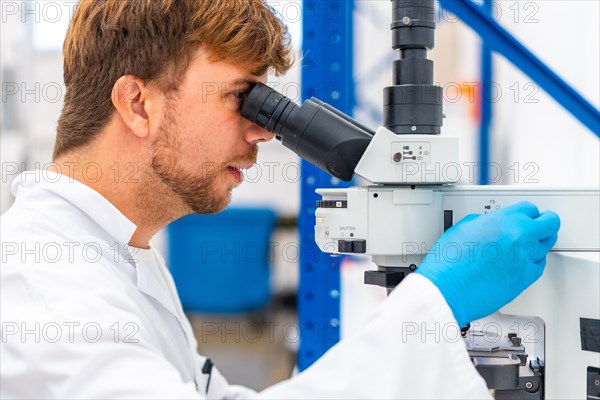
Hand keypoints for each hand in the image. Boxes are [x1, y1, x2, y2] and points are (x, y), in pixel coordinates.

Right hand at [415, 201, 560, 326]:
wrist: (446, 288)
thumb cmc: (448, 263)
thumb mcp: (461, 228)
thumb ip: (483, 222)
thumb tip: (490, 224)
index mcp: (500, 220)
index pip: (529, 209)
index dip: (528, 213)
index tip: (528, 216)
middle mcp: (517, 236)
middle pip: (549, 224)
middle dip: (546, 223)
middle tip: (543, 225)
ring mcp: (523, 258)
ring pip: (546, 245)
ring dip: (540, 243)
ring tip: (531, 244)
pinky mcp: (524, 278)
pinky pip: (539, 266)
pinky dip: (534, 262)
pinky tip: (526, 261)